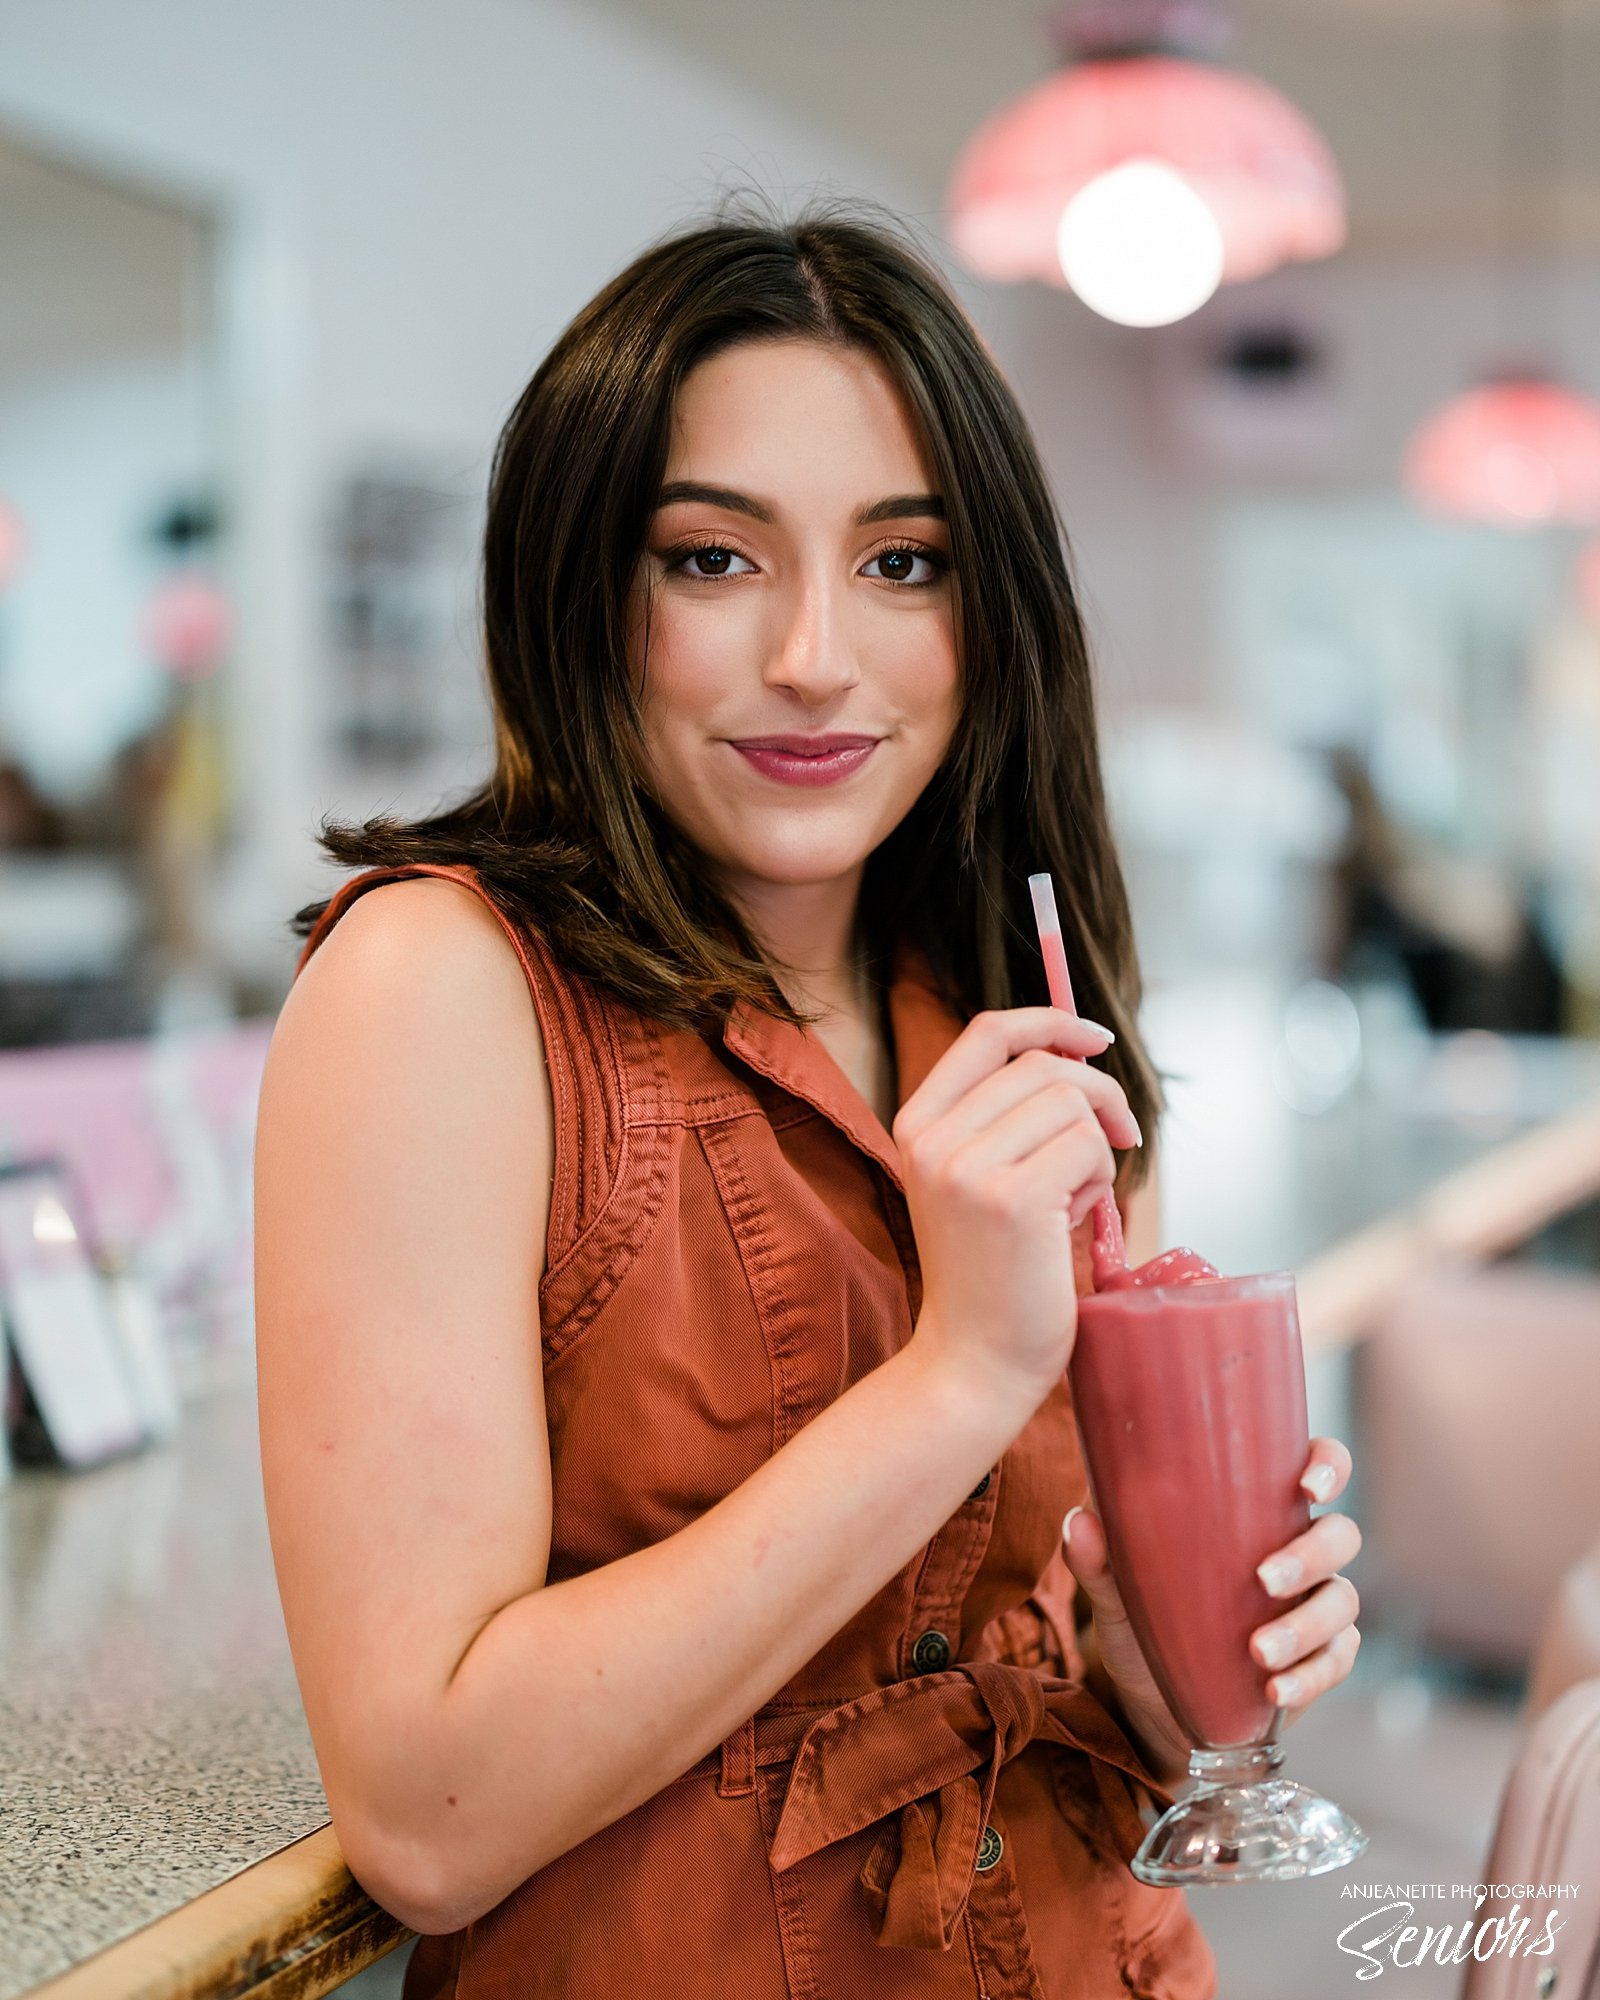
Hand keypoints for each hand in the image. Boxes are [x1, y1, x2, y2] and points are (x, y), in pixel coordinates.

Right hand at [895, 1008, 1140, 1411]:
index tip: (1095, 1040)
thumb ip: (1004, 1118)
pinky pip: (1088, 1148)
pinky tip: (1076, 1219)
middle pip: (1043, 1065)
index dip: (1050, 1021)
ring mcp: (966, 1168)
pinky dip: (1101, 1178)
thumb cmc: (991, 1272)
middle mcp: (932, 1138)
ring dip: (1097, 1147)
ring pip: (1072, 1104)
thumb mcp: (973, 1179)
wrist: (974, 1361)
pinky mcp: (1012, 1200)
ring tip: (1077, 1198)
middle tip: (1124, 1135)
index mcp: (917, 1124)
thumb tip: (1079, 1055)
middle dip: (1100, 1093)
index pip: (988, 1033)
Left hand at [1061, 1437, 1362, 1773]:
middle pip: (1341, 1535)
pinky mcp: (1319, 1661)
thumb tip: (1078, 1520)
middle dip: (1310, 1555)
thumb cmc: (1146, 1621)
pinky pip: (1336, 1662)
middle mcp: (1298, 1552)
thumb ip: (1099, 1558)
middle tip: (1263, 1579)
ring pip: (1342, 1601)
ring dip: (1304, 1625)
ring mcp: (1314, 1606)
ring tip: (1257, 1653)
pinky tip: (1274, 1689)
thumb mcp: (1117, 1591)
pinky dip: (1309, 1677)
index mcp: (1259, 1512)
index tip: (1306, 1485)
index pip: (1317, 1468)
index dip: (1328, 1466)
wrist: (1156, 1704)